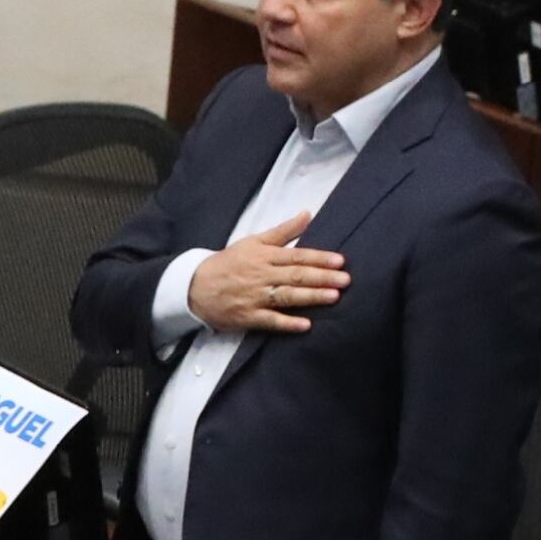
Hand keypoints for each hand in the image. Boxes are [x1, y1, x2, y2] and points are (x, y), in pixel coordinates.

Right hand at [189, 216, 350, 335]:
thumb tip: (308, 214)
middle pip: (295, 276)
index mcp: (264, 256)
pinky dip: (287, 323)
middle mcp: (261, 276)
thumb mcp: (253, 242)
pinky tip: (304, 325)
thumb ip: (283, 231)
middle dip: (322, 278)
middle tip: (345, 280)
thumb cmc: (228, 263)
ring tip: (333, 297)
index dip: (319, 259)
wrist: (195, 286)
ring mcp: (254, 297)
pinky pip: (270, 321)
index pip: (296, 256)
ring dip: (310, 297)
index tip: (339, 261)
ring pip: (287, 296)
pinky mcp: (247, 316)